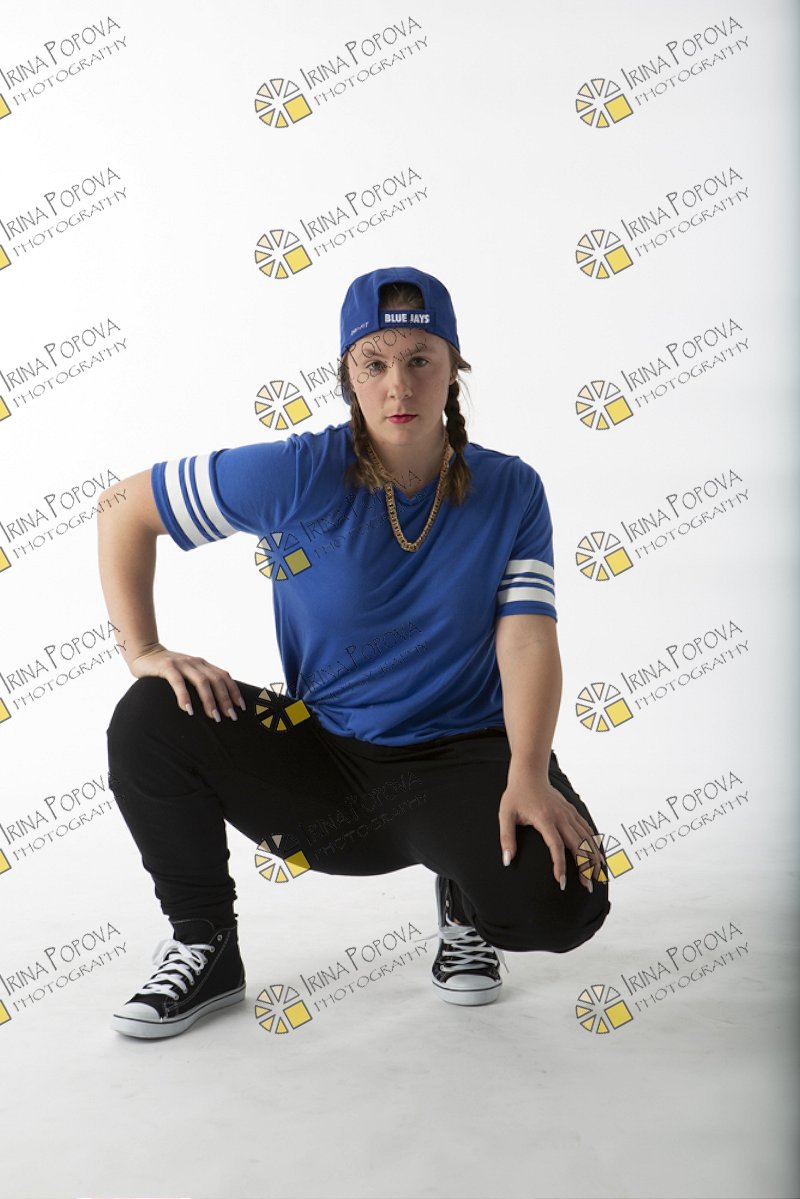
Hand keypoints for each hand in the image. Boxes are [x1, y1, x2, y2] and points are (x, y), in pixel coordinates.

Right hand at [128, 643, 246, 721]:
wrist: (144, 652)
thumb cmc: (167, 669)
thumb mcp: (187, 673)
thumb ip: (199, 682)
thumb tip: (215, 703)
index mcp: (203, 664)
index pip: (224, 676)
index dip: (234, 691)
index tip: (240, 707)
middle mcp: (196, 662)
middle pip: (216, 680)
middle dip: (225, 699)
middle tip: (230, 716)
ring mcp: (181, 663)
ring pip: (202, 682)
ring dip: (209, 700)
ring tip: (214, 716)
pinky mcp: (167, 666)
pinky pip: (178, 682)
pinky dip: (184, 696)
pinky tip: (188, 710)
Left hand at [498, 772, 605, 891]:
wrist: (529, 774)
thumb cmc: (516, 796)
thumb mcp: (505, 815)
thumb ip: (506, 838)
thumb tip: (506, 860)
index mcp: (545, 818)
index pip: (556, 846)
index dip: (560, 865)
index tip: (562, 882)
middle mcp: (561, 816)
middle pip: (578, 845)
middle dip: (584, 867)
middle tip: (587, 886)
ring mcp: (569, 813)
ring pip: (587, 838)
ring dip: (593, 858)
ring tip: (595, 877)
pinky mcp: (572, 811)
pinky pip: (587, 829)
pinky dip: (594, 843)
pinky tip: (597, 857)